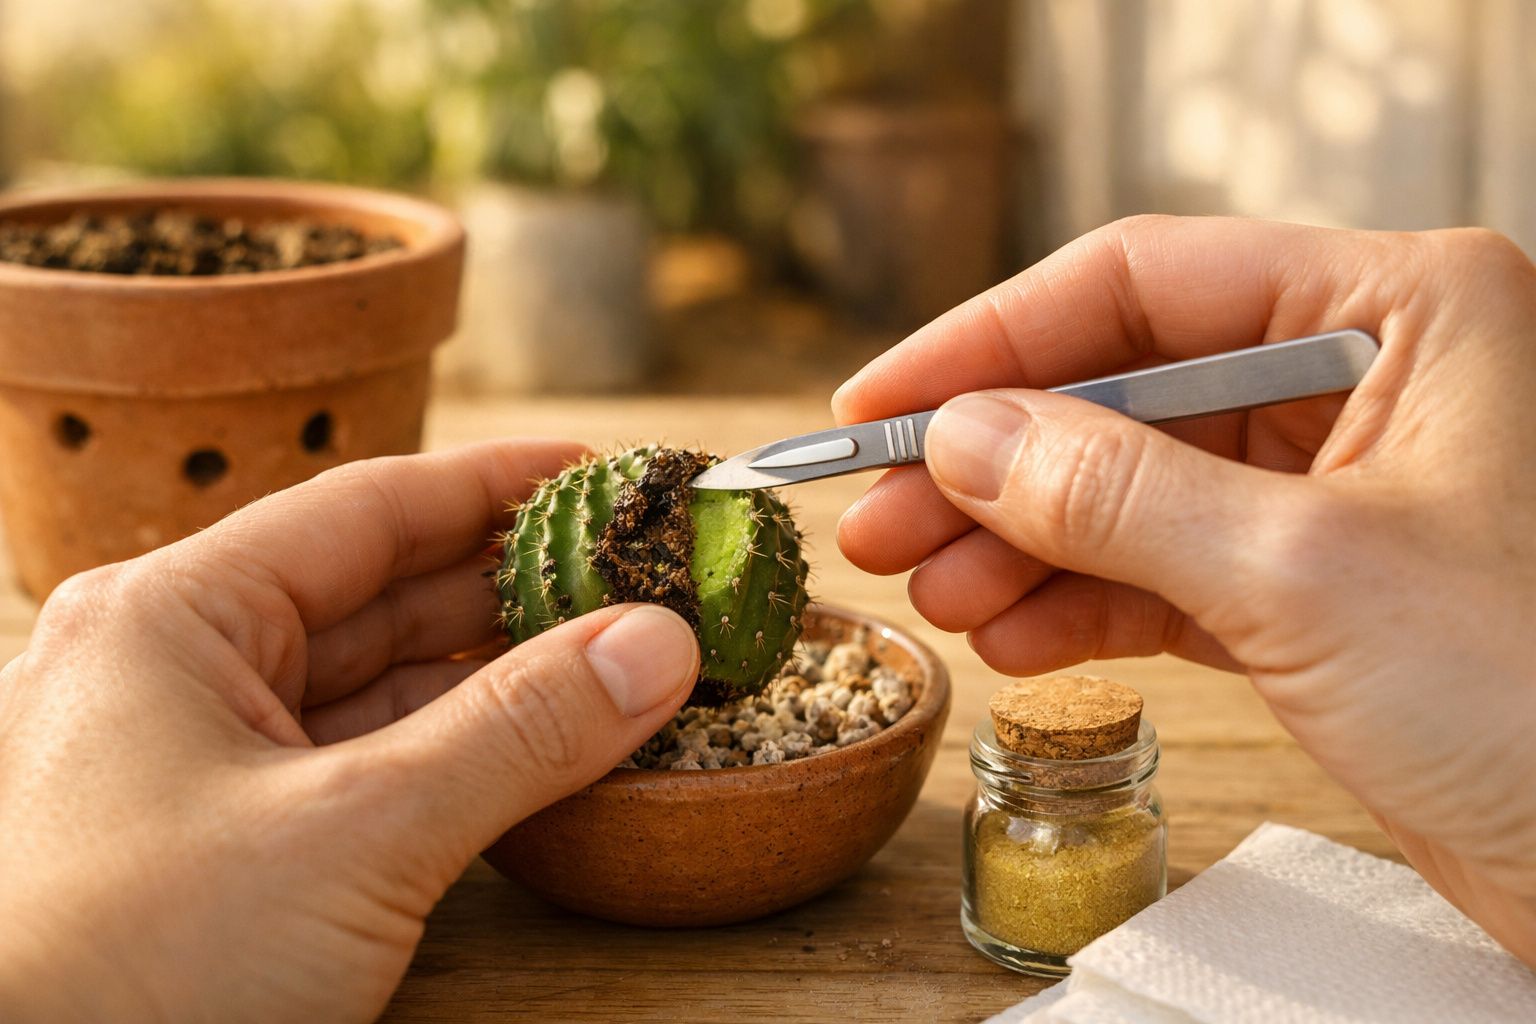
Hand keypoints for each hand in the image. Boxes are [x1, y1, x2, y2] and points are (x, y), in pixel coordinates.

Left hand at [0, 441, 699, 1022]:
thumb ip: (520, 730)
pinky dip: (449, 754)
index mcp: (172, 616)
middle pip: (375, 593)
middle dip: (508, 586)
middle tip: (630, 577)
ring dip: (489, 677)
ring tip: (606, 656)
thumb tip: (659, 644)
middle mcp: (175, 669)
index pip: (367, 508)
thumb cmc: (134, 973)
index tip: (598, 475)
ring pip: (371, 687)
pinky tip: (532, 747)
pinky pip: (357, 766)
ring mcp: (194, 761)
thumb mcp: (357, 832)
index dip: (494, 484)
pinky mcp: (220, 844)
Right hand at [834, 216, 1535, 965]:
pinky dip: (1081, 602)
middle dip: (993, 464)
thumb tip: (963, 436)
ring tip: (929, 595)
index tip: (881, 403)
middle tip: (877, 517)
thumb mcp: (1305, 575)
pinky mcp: (1318, 590)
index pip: (1147, 282)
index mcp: (1401, 308)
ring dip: (1020, 542)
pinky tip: (1010, 634)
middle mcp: (1368, 379)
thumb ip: (1115, 492)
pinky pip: (1166, 570)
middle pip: (1124, 390)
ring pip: (1133, 488)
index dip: (993, 342)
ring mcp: (1339, 488)